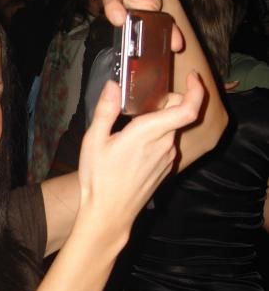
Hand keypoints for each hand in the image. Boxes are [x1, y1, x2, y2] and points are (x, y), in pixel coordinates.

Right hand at [77, 72, 203, 240]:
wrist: (109, 214)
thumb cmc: (99, 179)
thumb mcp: (94, 140)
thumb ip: (106, 110)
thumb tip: (113, 86)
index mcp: (148, 133)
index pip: (188, 109)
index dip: (196, 90)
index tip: (191, 77)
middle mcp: (164, 144)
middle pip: (180, 114)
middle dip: (169, 102)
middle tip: (145, 101)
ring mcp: (168, 158)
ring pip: (173, 130)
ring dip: (162, 122)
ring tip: (135, 126)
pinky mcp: (166, 169)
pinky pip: (168, 145)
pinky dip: (159, 138)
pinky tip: (136, 147)